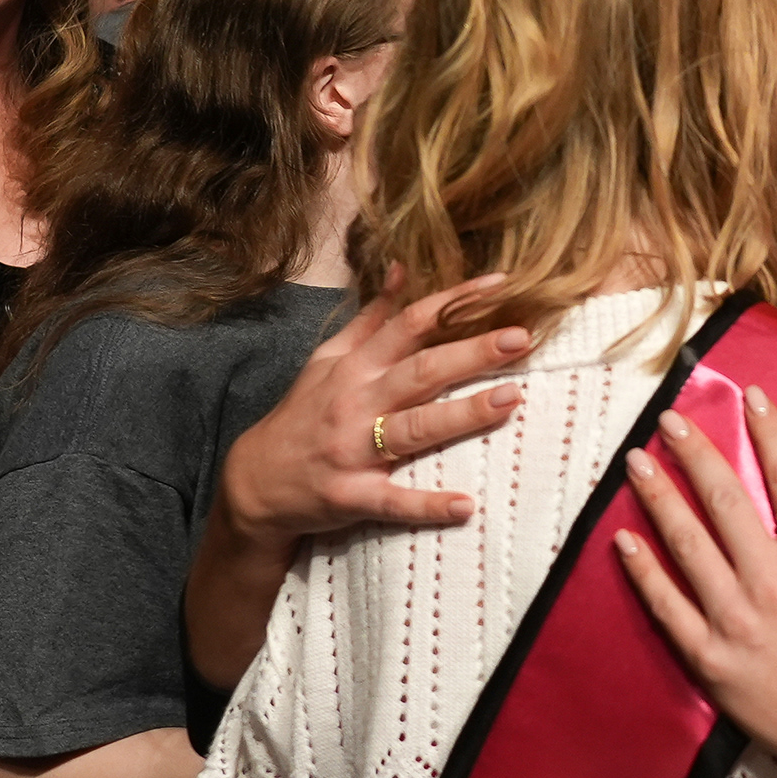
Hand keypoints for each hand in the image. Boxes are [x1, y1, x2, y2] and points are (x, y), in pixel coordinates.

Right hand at [217, 272, 532, 542]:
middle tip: (520, 338)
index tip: (500, 285)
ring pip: (414, 429)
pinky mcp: (350, 496)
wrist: (256, 480)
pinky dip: (428, 505)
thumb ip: (370, 319)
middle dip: (471, 353)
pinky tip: (465, 506)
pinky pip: (393, 501)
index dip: (453, 302)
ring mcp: (353, 450)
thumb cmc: (303, 414)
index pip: (410, 324)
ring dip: (463, 415)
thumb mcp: (328, 360)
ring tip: (511, 399)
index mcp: (356, 366)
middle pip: (421, 371)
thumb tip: (402, 271)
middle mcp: (356, 402)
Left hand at [611, 388, 776, 777]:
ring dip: (658, 499)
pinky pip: (666, 606)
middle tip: (669, 420)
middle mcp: (770, 581)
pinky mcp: (708, 655)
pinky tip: (623, 538)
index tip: (749, 396)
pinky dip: (643, 571)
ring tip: (635, 462)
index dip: (768, 432)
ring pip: (687, 545)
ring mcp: (734, 618)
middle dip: (694, 453)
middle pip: (724, 501)